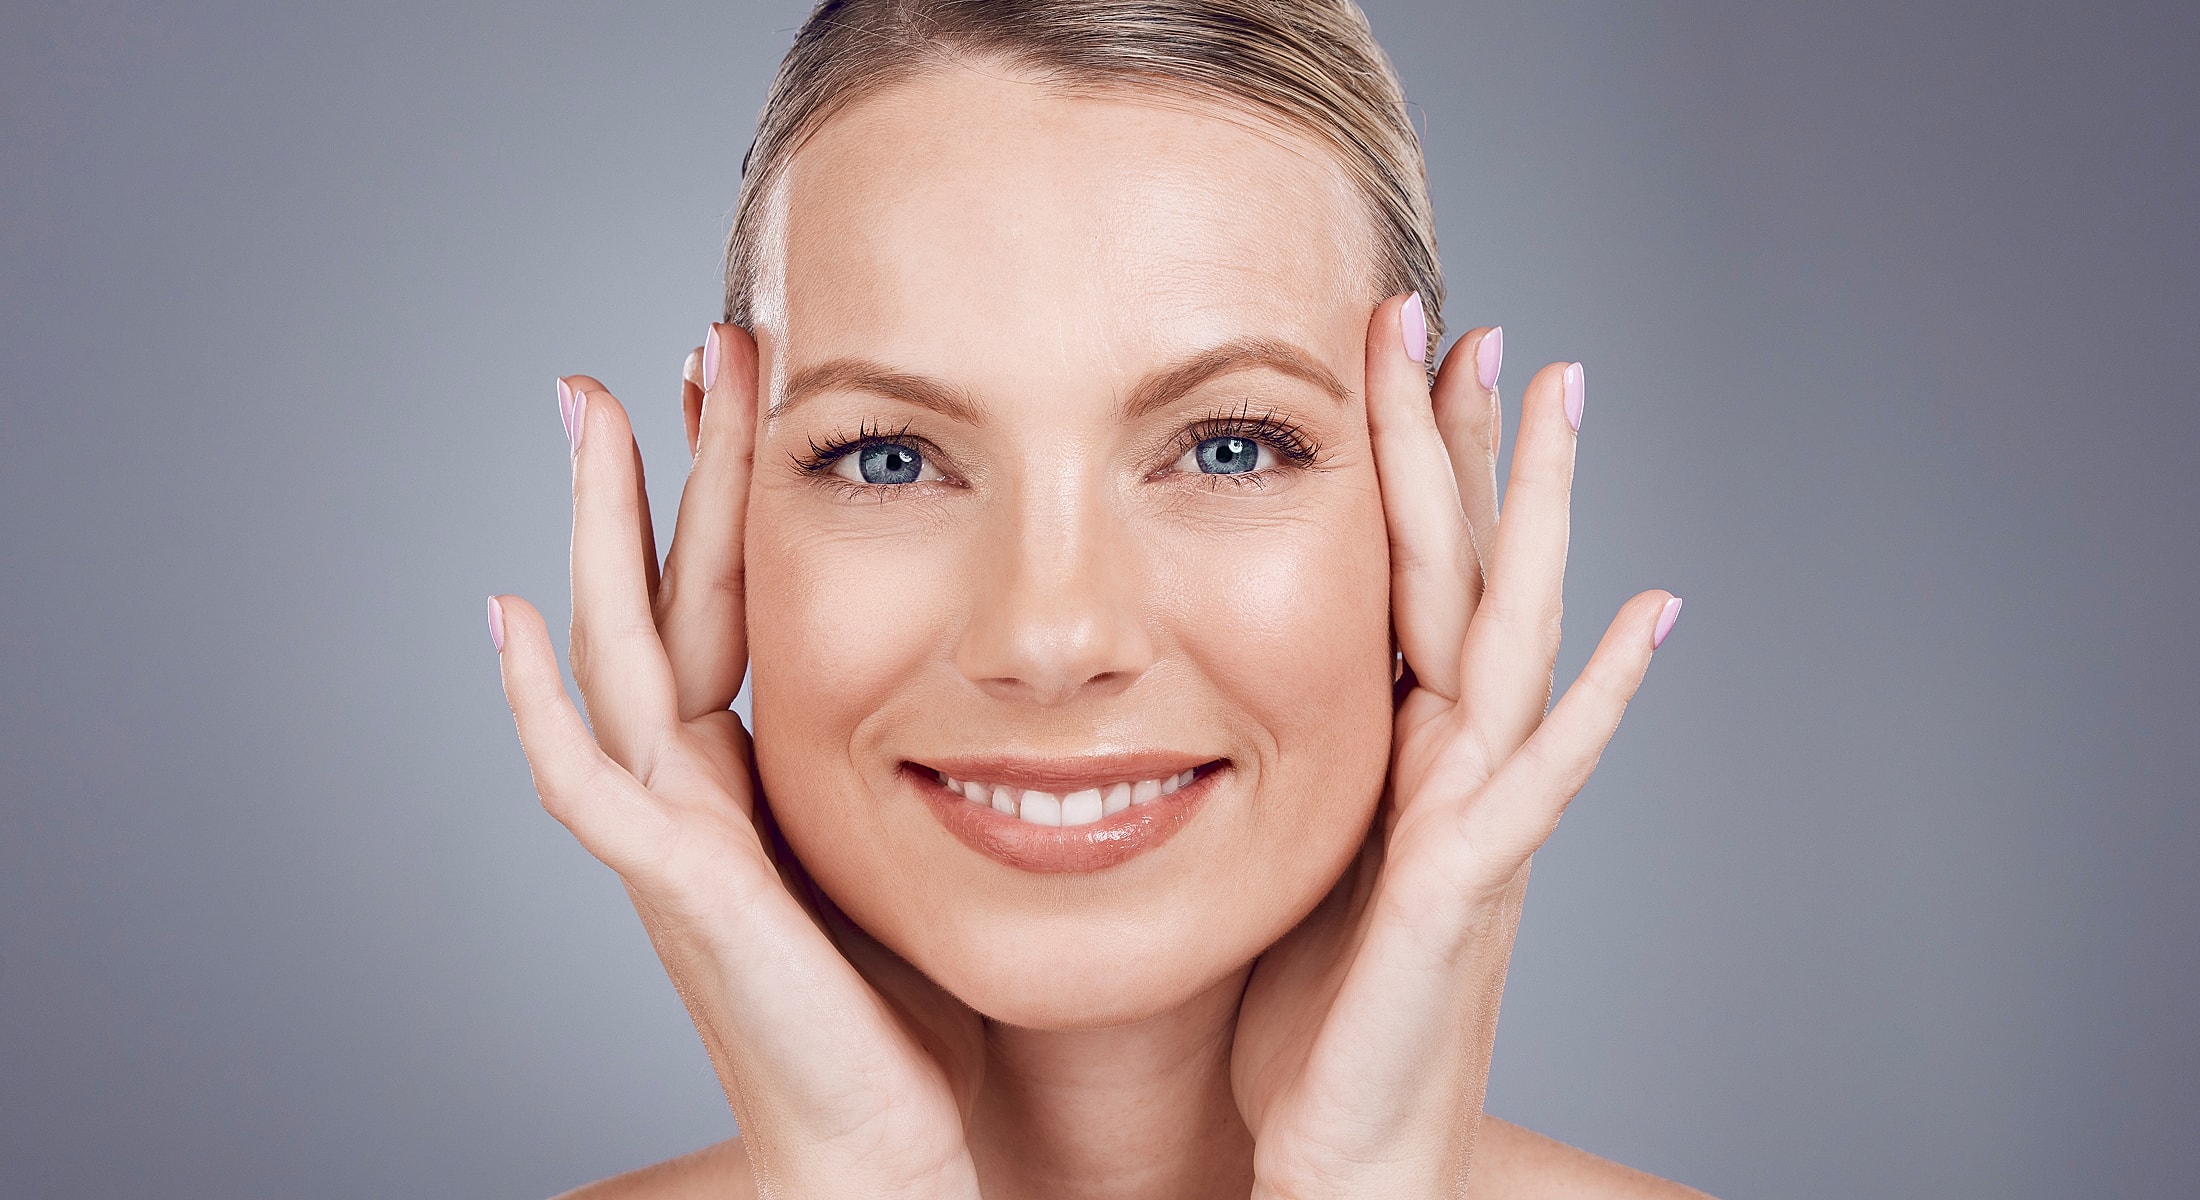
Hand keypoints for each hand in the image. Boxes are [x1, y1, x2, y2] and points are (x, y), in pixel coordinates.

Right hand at [490, 326, 982, 1198]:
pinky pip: (589, 784)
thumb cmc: (908, 1013)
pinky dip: (540, 705)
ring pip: (617, 654)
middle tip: (675, 348)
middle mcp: (696, 789)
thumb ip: (921, 757)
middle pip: (665, 595)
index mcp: (753, 771)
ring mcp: (674, 837)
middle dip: (665, 470)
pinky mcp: (685, 892)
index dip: (735, 490)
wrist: (882, 1146)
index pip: (735, 598)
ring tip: (588, 415)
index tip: (752, 383)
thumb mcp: (917, 842)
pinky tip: (511, 620)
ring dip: (599, 532)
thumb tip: (1004, 675)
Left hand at [1231, 298, 1680, 1197]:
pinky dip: (1600, 699)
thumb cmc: (1309, 1019)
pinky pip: (1539, 775)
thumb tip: (1214, 674)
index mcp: (1395, 751)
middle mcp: (1451, 768)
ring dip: (1541, 519)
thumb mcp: (1282, 849)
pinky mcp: (1466, 891)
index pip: (1405, 580)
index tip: (1396, 353)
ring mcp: (1474, 822)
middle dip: (1475, 451)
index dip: (1405, 469)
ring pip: (1516, 639)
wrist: (1342, 1155)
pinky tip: (1648, 617)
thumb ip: (1283, 756)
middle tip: (1483, 324)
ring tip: (1566, 400)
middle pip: (1471, 579)